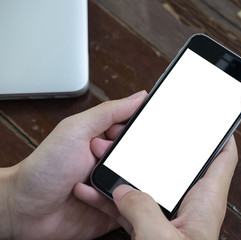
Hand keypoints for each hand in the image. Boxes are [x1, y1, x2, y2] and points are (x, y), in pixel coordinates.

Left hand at [0, 91, 146, 238]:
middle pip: (140, 156)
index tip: (132, 132)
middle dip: (126, 156)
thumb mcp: (77, 130)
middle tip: (102, 155)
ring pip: (139, 181)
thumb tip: (138, 97)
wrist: (26, 209)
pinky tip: (88, 194)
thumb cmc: (45, 168)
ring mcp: (113, 185)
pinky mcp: (114, 208)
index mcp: (105, 139)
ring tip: (92, 176)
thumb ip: (109, 112)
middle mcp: (111, 161)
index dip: (136, 129)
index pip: (134, 129)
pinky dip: (112, 200)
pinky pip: (129, 206)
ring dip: (119, 179)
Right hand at [78, 131, 237, 238]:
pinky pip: (133, 207)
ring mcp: (169, 218)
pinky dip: (116, 200)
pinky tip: (94, 192)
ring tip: (109, 157)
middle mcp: (190, 206)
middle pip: (179, 166)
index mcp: (205, 202)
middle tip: (144, 131)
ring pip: (150, 185)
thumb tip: (125, 191)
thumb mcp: (161, 239)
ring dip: (129, 173)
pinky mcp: (152, 229)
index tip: (210, 116)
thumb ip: (143, 210)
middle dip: (159, 148)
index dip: (220, 134)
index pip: (223, 157)